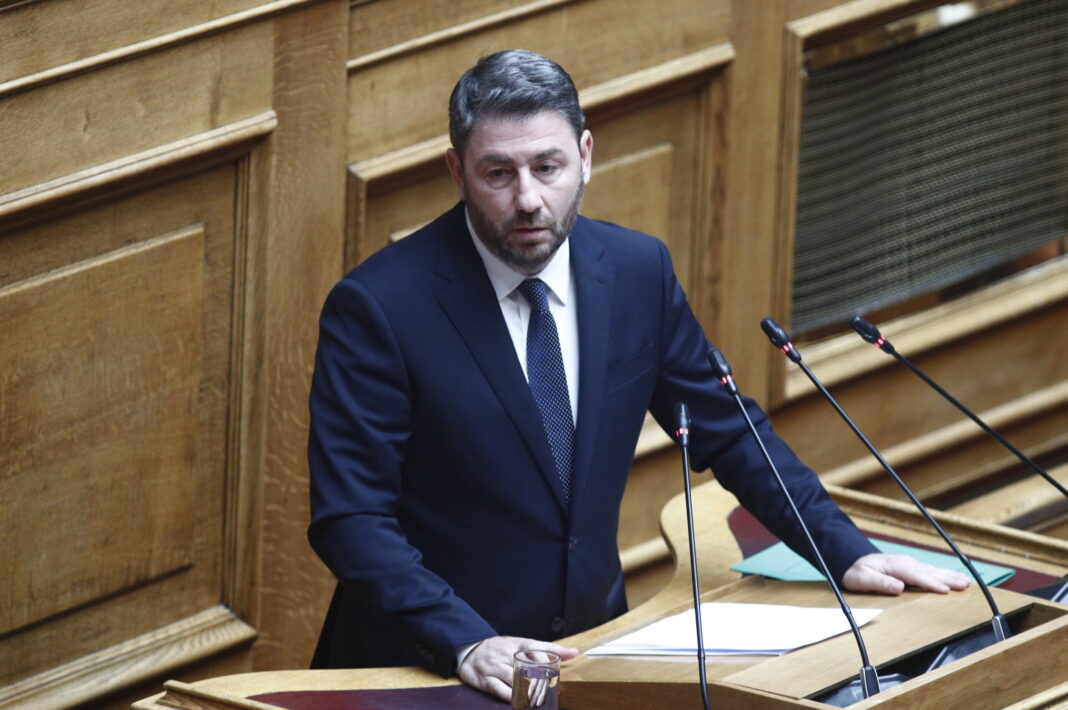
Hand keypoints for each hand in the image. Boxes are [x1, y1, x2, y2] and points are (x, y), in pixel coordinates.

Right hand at [457, 635, 578, 701]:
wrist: (469, 652)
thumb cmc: (500, 649)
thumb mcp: (520, 645)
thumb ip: (546, 650)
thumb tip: (573, 653)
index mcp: (516, 643)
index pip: (536, 648)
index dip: (549, 660)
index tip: (558, 675)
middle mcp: (505, 653)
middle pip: (527, 667)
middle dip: (541, 683)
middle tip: (552, 694)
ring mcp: (494, 667)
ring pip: (515, 680)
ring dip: (528, 692)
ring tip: (539, 701)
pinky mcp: (484, 680)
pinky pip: (500, 690)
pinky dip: (511, 698)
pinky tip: (520, 703)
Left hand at [842, 552, 970, 594]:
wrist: (853, 562)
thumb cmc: (857, 572)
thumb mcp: (861, 578)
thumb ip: (879, 583)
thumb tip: (898, 587)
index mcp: (895, 565)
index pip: (916, 576)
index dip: (931, 583)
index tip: (945, 590)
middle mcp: (906, 563)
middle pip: (929, 572)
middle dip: (947, 578)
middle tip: (965, 585)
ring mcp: (910, 564)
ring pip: (933, 571)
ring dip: (950, 576)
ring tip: (966, 582)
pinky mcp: (912, 568)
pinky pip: (931, 572)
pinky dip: (944, 574)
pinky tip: (955, 578)